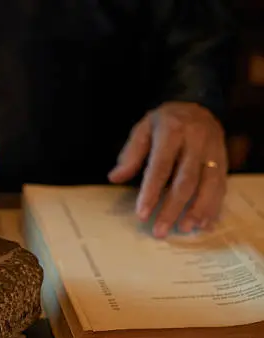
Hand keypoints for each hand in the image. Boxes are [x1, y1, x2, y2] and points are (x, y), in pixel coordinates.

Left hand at [108, 102, 227, 237]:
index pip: (160, 166)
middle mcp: (196, 140)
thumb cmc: (164, 122)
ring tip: (184, 229)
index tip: (142, 214)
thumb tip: (114, 177)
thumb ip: (130, 155)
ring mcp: (213, 151)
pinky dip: (213, 207)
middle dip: (172, 209)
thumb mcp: (142, 129)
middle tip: (160, 231)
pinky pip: (221, 186)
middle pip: (185, 181)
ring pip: (208, 186)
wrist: (197, 105)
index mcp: (172, 131)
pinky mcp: (224, 160)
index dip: (151, 192)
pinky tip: (204, 223)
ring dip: (197, 211)